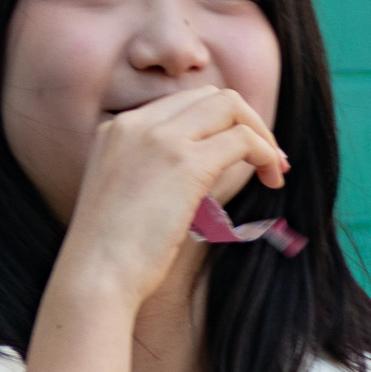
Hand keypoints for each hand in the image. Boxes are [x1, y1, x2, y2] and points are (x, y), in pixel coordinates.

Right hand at [52, 86, 287, 310]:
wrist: (94, 276)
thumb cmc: (111, 255)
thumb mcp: (126, 196)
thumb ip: (156, 172)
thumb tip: (209, 171)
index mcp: (116, 130)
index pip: (182, 103)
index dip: (220, 122)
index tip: (241, 152)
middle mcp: (136, 124)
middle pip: (209, 96)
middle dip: (246, 121)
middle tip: (269, 159)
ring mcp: (159, 139)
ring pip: (230, 106)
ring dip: (262, 135)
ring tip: (276, 169)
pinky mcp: (185, 163)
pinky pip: (242, 139)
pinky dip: (265, 153)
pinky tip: (272, 180)